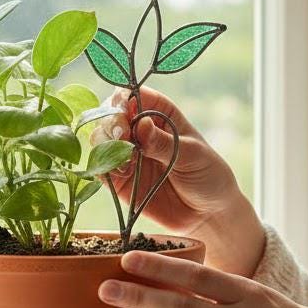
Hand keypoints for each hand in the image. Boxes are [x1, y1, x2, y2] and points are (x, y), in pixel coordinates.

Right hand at [89, 85, 243, 238]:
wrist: (207, 213)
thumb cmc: (207, 175)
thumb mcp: (191, 155)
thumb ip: (164, 143)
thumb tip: (142, 124)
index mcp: (161, 113)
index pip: (134, 94)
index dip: (124, 98)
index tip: (124, 110)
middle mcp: (140, 129)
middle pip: (111, 114)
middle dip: (112, 122)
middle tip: (123, 136)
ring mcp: (127, 153)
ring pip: (100, 138)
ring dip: (104, 143)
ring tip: (124, 157)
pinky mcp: (120, 179)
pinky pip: (101, 167)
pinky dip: (103, 167)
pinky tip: (122, 173)